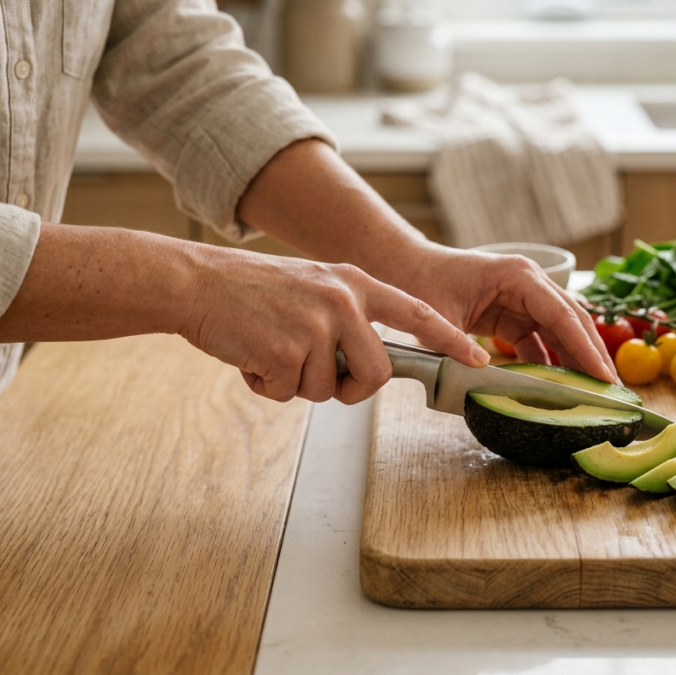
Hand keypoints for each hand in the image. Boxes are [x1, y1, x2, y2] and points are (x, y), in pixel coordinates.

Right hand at [180, 249, 490, 403]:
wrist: (196, 282)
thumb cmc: (252, 291)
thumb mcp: (313, 287)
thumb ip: (347, 318)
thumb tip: (367, 369)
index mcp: (353, 282)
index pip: (417, 314)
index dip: (450, 340)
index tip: (479, 358)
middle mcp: (342, 301)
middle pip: (377, 375)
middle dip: (350, 389)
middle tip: (312, 375)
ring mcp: (316, 326)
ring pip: (328, 390)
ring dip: (296, 384)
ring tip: (269, 349)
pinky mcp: (285, 351)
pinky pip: (288, 393)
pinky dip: (266, 386)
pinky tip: (250, 356)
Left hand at [398, 247, 618, 382]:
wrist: (407, 268)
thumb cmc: (422, 283)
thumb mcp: (437, 318)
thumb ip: (458, 346)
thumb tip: (483, 374)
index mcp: (518, 276)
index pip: (561, 315)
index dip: (585, 348)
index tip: (604, 376)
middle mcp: (529, 282)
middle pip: (571, 321)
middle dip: (591, 355)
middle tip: (611, 391)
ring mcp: (524, 297)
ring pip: (560, 332)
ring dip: (574, 360)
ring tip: (592, 393)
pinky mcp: (514, 312)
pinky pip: (540, 339)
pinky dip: (550, 361)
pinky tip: (559, 387)